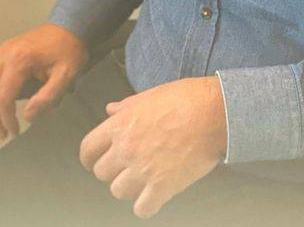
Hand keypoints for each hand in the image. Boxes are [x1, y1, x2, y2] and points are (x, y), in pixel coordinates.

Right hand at [0, 23, 88, 139]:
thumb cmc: (69, 51)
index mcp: (20, 60)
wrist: (69, 26)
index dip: (6, 119)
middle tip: (2, 133)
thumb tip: (27, 117)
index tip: (15, 132)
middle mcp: (4, 54)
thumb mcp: (67, 75)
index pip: (3, 97)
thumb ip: (48, 97)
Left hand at [79, 76, 226, 218]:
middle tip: (127, 166)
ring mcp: (143, 170)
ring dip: (129, 187)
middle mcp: (127, 148)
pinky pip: (141, 209)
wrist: (215, 112)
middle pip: (102, 172)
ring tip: (144, 178)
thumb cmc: (188, 98)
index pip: (88, 149)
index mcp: (122, 124)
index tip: (94, 161)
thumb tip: (109, 109)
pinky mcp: (162, 187)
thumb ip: (127, 106)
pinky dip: (147, 205)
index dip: (90, 157)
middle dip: (113, 170)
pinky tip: (155, 194)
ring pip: (118, 191)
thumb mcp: (152, 94)